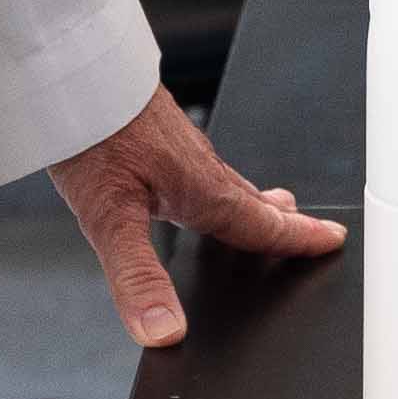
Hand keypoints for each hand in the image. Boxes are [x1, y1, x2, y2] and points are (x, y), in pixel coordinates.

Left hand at [49, 88, 344, 346]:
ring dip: (250, 197)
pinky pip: (199, 162)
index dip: (297, 238)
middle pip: (250, 201)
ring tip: (266, 206)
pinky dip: (215, 179)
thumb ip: (137, 277)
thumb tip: (164, 332)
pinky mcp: (153, 128)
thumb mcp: (109, 218)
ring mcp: (176, 143)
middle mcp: (197, 165)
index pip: (260, 224)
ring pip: (225, 179)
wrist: (66, 66)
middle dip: (281, 219)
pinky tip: (192, 177)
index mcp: (199, 191)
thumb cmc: (91, 132)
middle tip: (311, 229)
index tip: (331, 240)